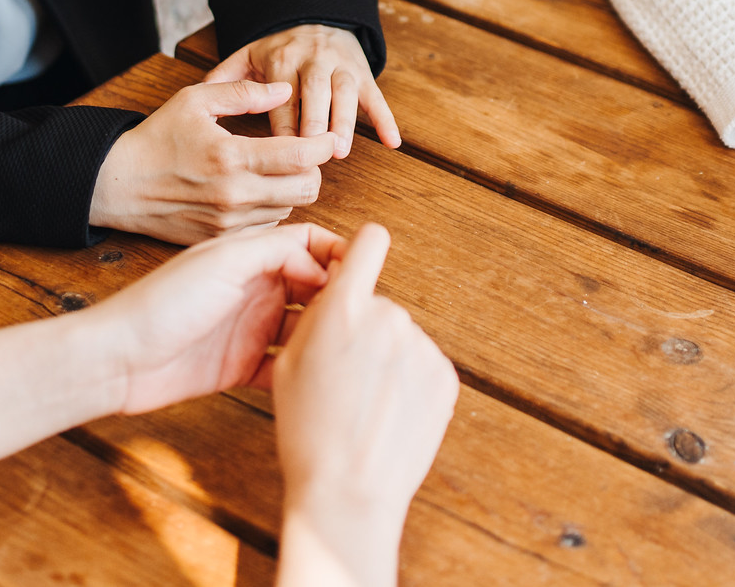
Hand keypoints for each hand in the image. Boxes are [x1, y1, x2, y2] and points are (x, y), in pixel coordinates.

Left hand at [88, 222, 343, 414]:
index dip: (337, 254)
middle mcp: (255, 290)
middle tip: (365, 316)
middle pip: (313, 287)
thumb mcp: (223, 262)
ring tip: (350, 348)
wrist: (117, 360)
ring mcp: (250, 329)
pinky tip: (321, 379)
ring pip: (305, 329)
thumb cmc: (161, 304)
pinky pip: (285, 368)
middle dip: (340, 297)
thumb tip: (323, 263)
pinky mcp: (241, 368)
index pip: (308, 244)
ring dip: (327, 336)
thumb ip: (275, 252)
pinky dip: (305, 373)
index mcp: (251, 257)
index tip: (363, 272)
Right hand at [90, 80, 335, 242]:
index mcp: (230, 157)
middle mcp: (234, 195)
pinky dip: (272, 208)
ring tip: (277, 170)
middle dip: (314, 170)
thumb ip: (243, 93)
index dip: (323, 146)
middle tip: (304, 155)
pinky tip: (257, 190)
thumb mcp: (194, 101)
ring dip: (293, 189)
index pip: (299, 156)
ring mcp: (228, 222)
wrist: (118, 185)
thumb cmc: (156, 139)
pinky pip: (266, 226)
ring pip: (290, 209)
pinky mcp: (221, 238)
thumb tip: (285, 90)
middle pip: (306, 190)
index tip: (327, 138)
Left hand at [207, 24, 401, 156]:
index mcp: (282, 59)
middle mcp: (314, 60)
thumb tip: (197, 100)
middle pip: (316, 93)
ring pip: (346, 92)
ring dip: (345, 120)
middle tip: (311, 154)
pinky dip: (386, 119)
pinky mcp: (364, 73)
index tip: (276, 152)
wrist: (315, 15)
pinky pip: (377, 96)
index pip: (282, 96)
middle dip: (315, 122)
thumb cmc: (277, 49)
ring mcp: (342, 66)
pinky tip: (393, 142)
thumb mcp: (247, 55)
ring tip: (340, 150)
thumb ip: (225, 79)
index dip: (282, 123)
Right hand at [273, 224, 457, 586]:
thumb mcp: (288, 362)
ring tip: (365, 406)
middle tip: (343, 377)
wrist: (347, 492)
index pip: (369, 241)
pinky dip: (408, 386)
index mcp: (344, 307)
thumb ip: (317, 315)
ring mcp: (422, 347)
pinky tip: (387, 417)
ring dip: (387, 360)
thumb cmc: (307, 429)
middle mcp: (389, 316)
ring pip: (401, 340)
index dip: (364, 246)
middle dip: (365, 331)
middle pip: (379, 306)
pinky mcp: (445, 377)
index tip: (361, 258)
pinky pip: (423, 367)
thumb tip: (339, 289)